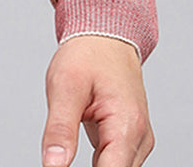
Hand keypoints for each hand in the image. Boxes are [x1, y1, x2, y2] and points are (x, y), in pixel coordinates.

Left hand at [41, 35, 152, 165]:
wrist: (105, 37)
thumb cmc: (87, 55)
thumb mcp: (65, 86)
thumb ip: (60, 129)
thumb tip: (52, 166)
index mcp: (127, 125)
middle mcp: (139, 138)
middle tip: (60, 152)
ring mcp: (137, 140)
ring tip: (72, 136)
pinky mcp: (129, 140)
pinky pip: (113, 161)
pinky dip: (97, 162)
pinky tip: (77, 146)